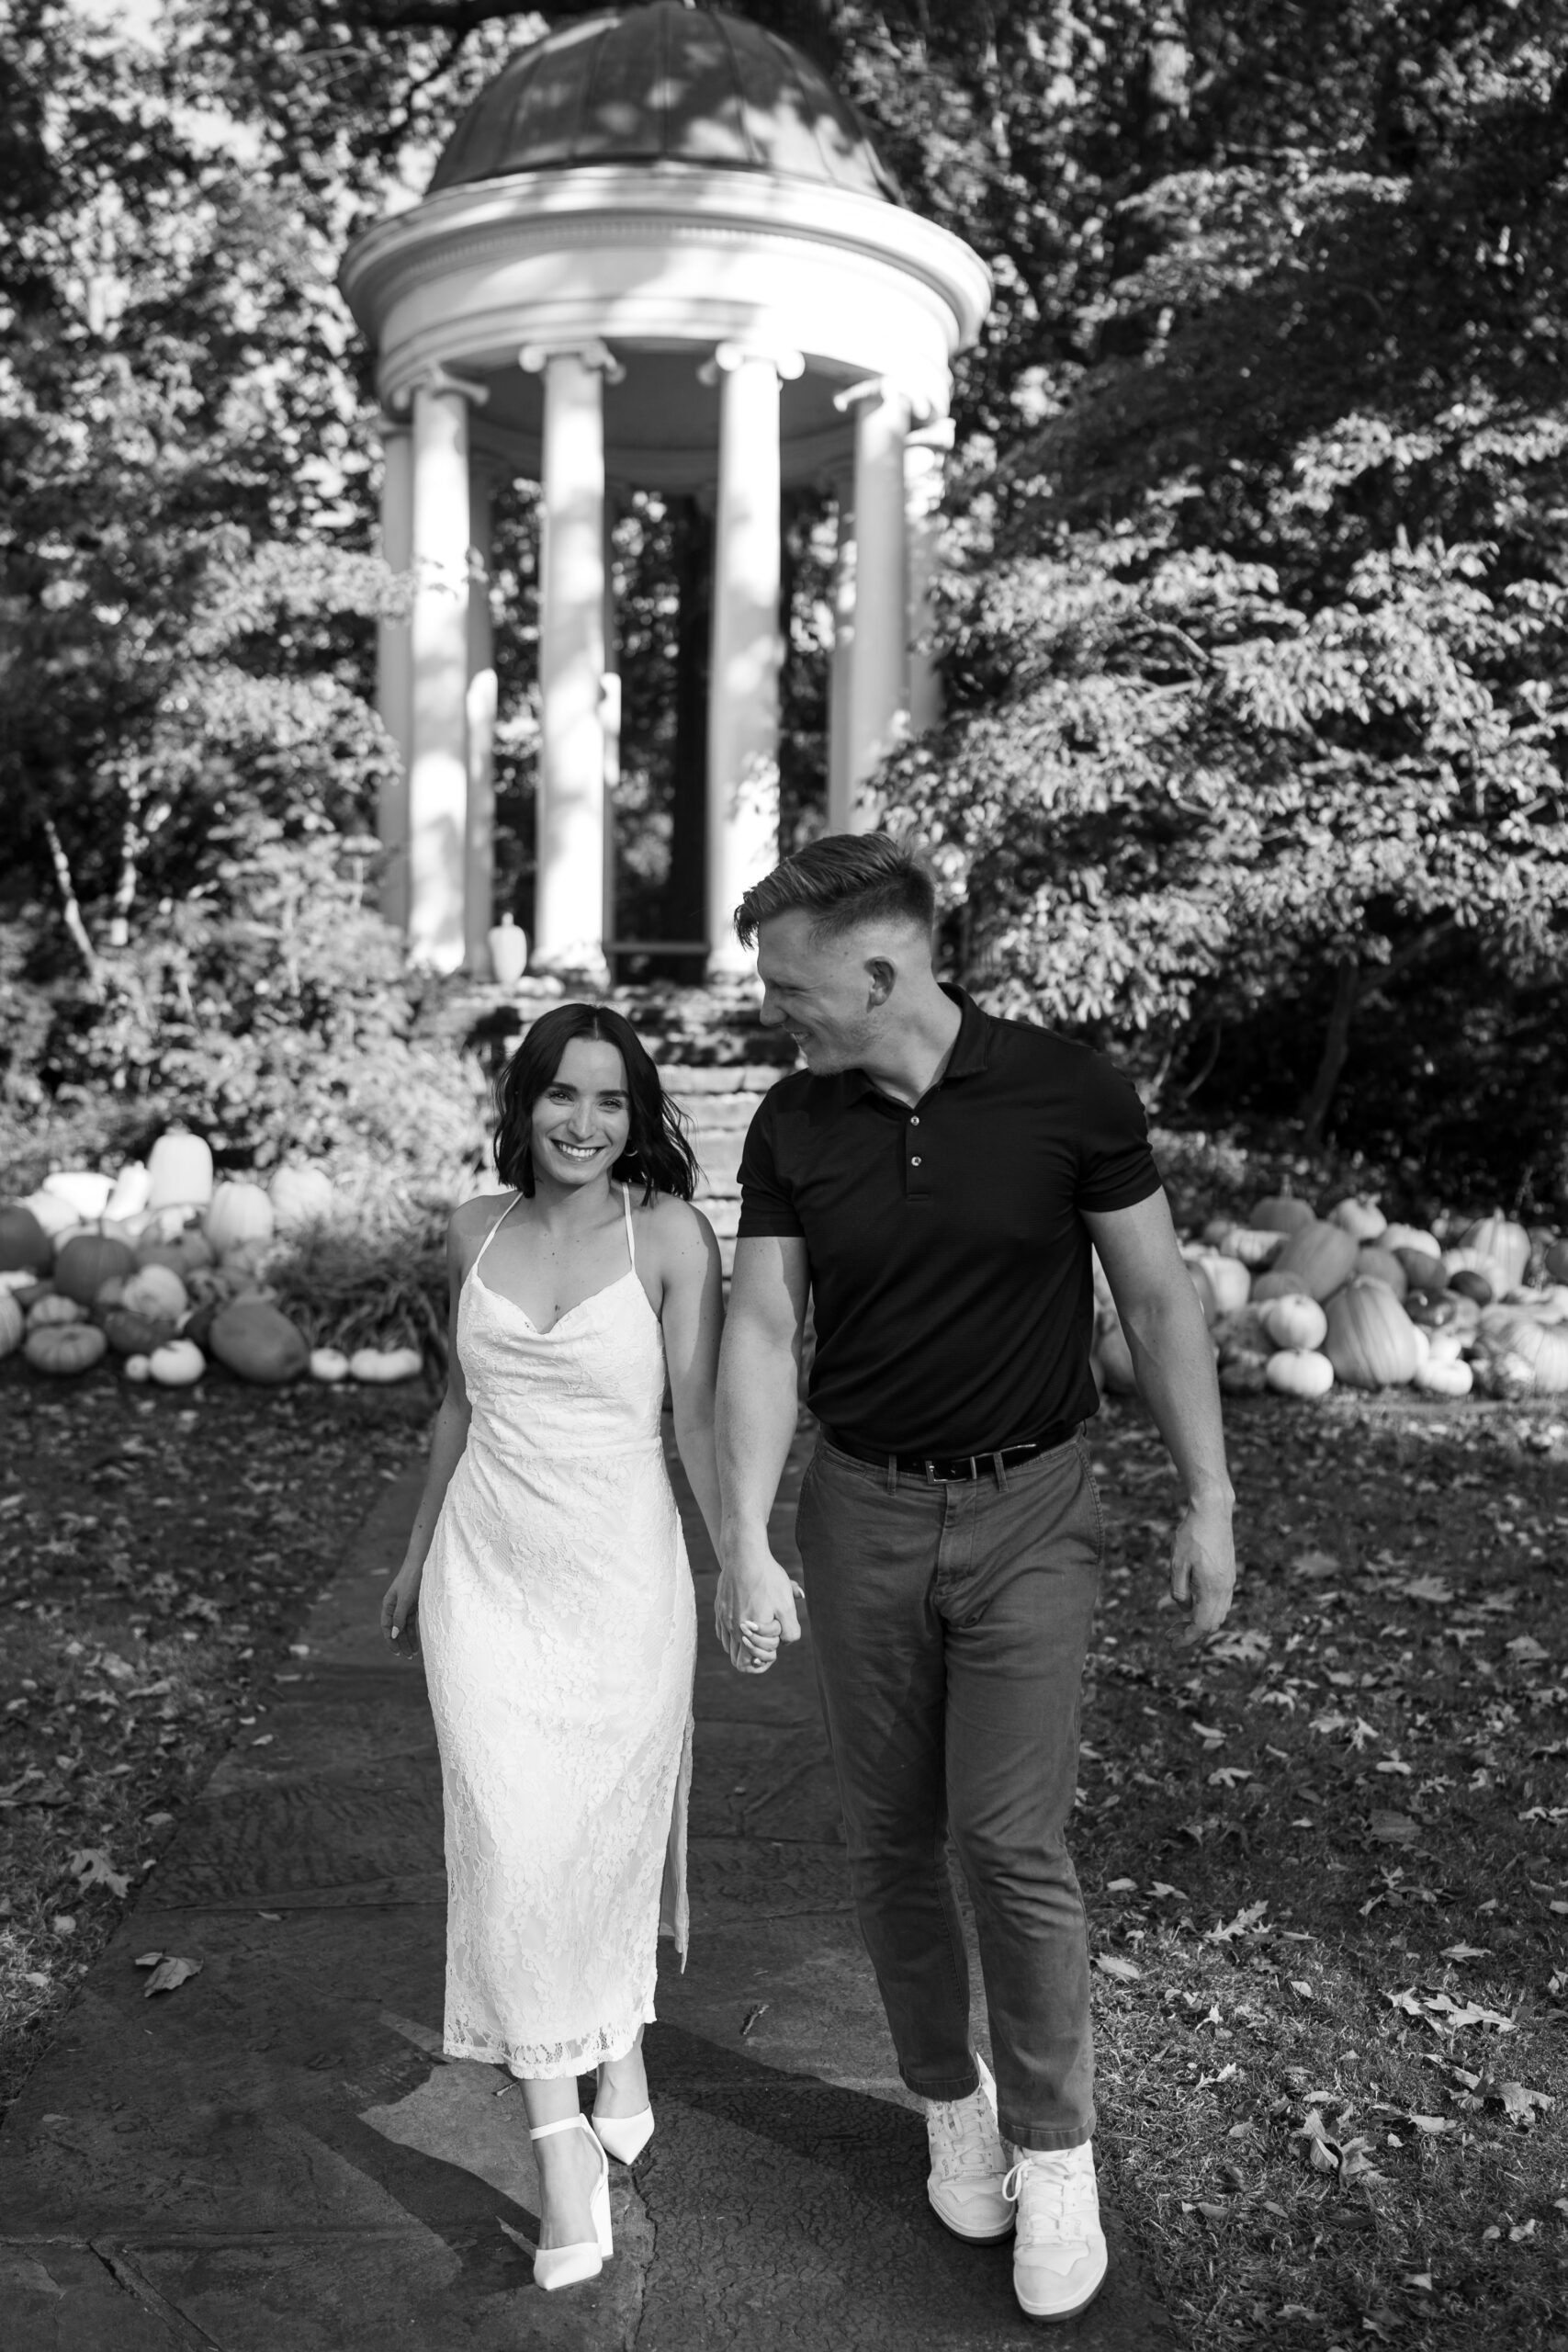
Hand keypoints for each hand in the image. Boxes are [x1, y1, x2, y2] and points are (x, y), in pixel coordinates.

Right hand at [381, 1558, 422, 1657]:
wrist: (423, 1563)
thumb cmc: (412, 1579)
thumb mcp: (405, 1599)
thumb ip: (399, 1617)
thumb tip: (393, 1634)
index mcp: (388, 1605)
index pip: (386, 1626)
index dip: (390, 1640)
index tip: (397, 1652)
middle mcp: (395, 1606)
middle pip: (396, 1629)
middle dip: (401, 1643)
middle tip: (408, 1657)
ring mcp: (405, 1606)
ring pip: (405, 1627)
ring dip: (409, 1639)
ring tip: (414, 1653)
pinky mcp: (415, 1604)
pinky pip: (413, 1622)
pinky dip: (415, 1631)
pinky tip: (419, 1640)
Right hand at [716, 1544, 802, 1674]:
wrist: (744, 1555)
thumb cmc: (767, 1579)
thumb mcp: (786, 1605)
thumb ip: (790, 1630)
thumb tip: (786, 1641)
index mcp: (749, 1632)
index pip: (751, 1664)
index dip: (766, 1659)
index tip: (775, 1645)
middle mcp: (733, 1629)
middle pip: (737, 1660)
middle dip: (754, 1656)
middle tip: (768, 1641)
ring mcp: (723, 1618)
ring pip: (729, 1646)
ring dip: (743, 1645)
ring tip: (759, 1631)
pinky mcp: (719, 1608)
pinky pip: (723, 1632)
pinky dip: (734, 1634)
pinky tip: (747, 1622)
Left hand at [1169, 1494, 1234, 1646]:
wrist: (1213, 1511)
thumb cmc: (1192, 1535)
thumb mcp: (1177, 1563)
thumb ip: (1179, 1590)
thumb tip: (1184, 1609)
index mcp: (1212, 1588)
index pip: (1202, 1625)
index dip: (1187, 1638)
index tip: (1172, 1644)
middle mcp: (1225, 1588)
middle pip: (1212, 1623)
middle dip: (1192, 1632)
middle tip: (1170, 1633)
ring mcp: (1229, 1580)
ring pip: (1218, 1613)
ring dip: (1200, 1621)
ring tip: (1178, 1621)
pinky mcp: (1228, 1572)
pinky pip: (1221, 1600)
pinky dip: (1207, 1609)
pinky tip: (1191, 1603)